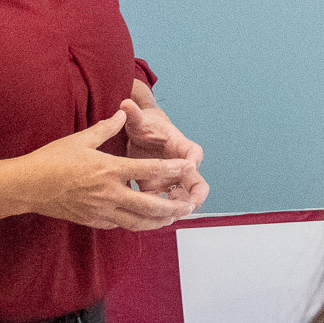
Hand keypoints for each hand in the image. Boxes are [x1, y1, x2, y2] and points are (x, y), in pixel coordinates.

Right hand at [20, 110, 198, 230]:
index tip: (189, 168)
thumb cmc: (52, 159)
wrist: (26, 186)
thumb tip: (122, 113)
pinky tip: (143, 220)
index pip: (149, 170)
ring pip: (136, 221)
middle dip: (172, 206)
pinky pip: (119, 224)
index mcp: (109, 169)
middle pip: (149, 205)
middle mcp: (108, 192)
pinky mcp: (91, 220)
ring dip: (157, 221)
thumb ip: (106, 128)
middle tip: (188, 205)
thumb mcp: (81, 139)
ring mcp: (100, 210)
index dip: (172, 169)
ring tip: (172, 218)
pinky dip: (134, 223)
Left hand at [122, 80, 208, 212]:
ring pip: (184, 198)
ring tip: (169, 217)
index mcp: (179, 145)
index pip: (194, 153)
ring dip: (179, 208)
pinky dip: (163, 213)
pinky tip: (153, 220)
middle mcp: (180, 165)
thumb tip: (126, 102)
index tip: (192, 164)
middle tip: (189, 205)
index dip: (193, 160)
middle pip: (197, 182)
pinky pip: (166, 205)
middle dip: (196, 196)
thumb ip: (133, 113)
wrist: (140, 133)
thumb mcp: (138, 120)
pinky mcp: (159, 189)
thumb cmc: (144, 125)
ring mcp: (171, 179)